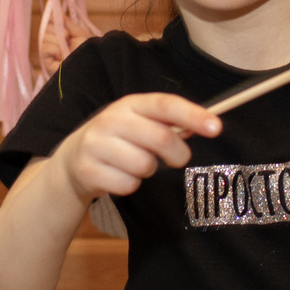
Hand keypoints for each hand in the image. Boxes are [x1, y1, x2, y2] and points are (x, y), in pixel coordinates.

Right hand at [54, 93, 218, 202]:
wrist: (73, 159)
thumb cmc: (119, 139)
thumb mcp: (138, 123)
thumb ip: (168, 123)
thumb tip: (204, 125)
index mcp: (129, 104)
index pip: (165, 104)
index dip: (192, 115)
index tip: (216, 128)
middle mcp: (111, 120)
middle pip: (161, 138)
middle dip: (178, 154)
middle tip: (177, 159)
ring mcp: (96, 145)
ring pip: (145, 166)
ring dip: (148, 171)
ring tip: (135, 164)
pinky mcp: (88, 170)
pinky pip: (128, 185)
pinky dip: (130, 185)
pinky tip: (118, 176)